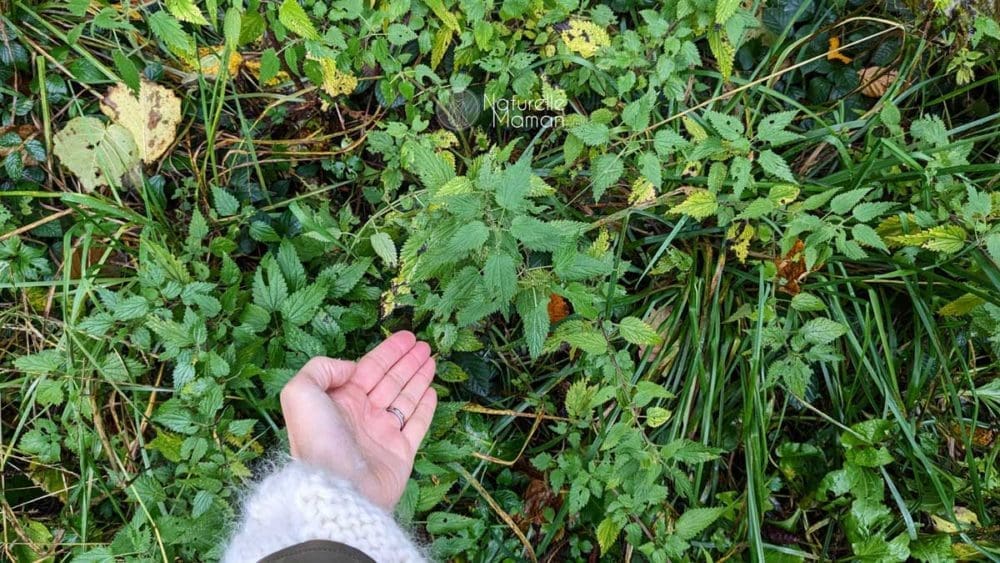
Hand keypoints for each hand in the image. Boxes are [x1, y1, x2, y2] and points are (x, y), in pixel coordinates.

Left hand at [279, 331, 436, 509]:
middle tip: (423, 344)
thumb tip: (351, 367)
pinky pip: (417, 424)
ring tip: (431, 358)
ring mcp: (383, 434)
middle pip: (389, 380)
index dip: (387, 351)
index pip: (368, 368)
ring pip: (405, 398)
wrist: (338, 489)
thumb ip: (320, 368)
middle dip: (406, 361)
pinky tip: (431, 391)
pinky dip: (425, 407)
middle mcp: (362, 415)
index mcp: (340, 401)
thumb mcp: (300, 393)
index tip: (406, 337)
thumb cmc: (318, 440)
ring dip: (418, 377)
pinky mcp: (401, 453)